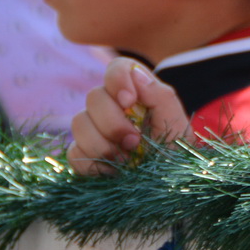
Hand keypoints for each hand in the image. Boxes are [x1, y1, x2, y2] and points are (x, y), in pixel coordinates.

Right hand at [68, 58, 191, 174]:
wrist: (166, 180)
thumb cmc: (173, 148)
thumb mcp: (175, 122)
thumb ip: (160, 95)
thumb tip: (136, 73)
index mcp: (135, 91)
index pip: (117, 68)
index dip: (117, 80)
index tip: (129, 102)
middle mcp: (110, 105)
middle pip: (94, 97)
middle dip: (114, 122)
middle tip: (135, 142)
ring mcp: (93, 129)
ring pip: (79, 123)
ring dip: (103, 144)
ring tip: (126, 158)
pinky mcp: (83, 153)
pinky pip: (74, 152)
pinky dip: (94, 163)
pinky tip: (113, 170)